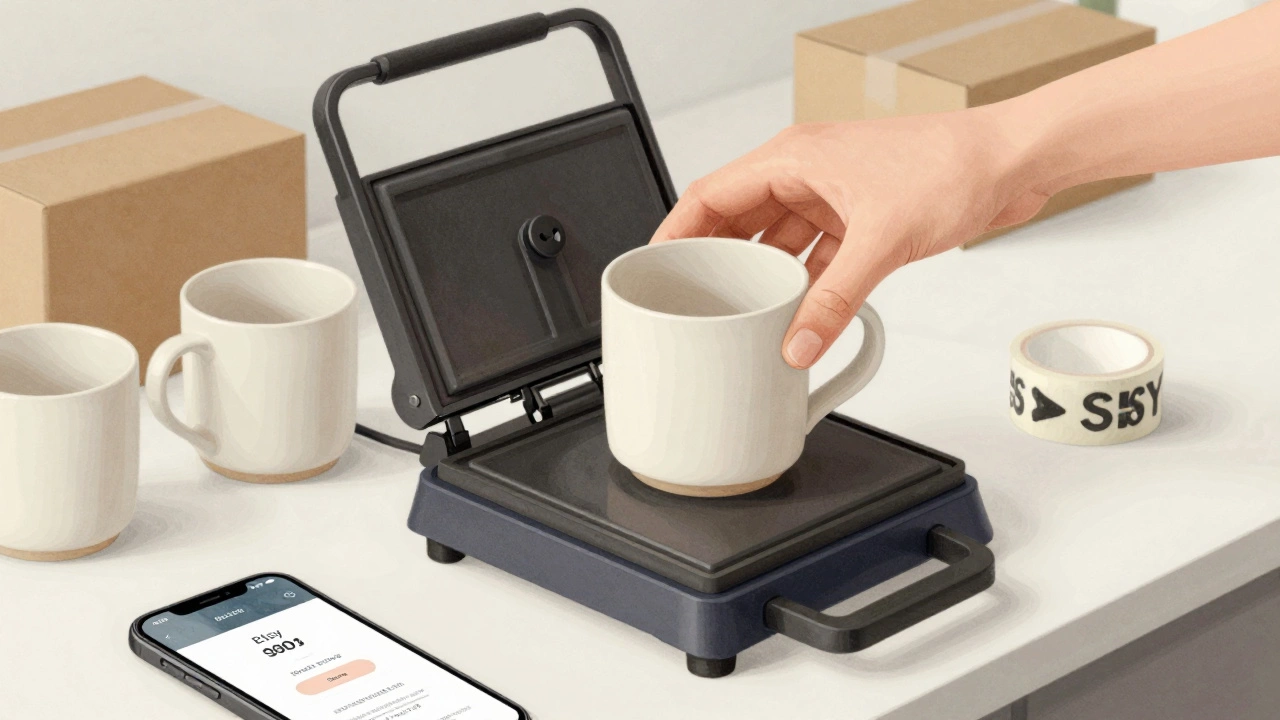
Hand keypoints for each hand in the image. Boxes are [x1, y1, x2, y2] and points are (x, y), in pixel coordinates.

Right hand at [650, 107, 1042, 367]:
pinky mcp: (860, 218)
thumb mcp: (881, 240)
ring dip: (764, 277)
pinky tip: (796, 312)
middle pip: (738, 221)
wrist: (1011, 161)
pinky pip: (815, 256)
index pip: (710, 195)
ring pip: (777, 242)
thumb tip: (798, 343)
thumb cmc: (951, 165)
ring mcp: (833, 197)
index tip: (654, 267)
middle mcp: (805, 174)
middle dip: (716, 261)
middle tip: (693, 302)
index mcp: (793, 159)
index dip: (676, 232)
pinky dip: (804, 284)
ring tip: (742, 314)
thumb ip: (835, 299)